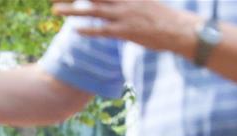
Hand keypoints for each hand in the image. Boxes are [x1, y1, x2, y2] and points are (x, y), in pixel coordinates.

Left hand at [52, 0, 199, 55]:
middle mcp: (125, 1)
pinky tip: (75, 30)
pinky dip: (88, 29)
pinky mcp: (125, 31)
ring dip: (73, 10)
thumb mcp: (145, 2)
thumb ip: (129, 1)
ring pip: (93, 10)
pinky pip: (102, 30)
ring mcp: (124, 15)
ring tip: (56, 10)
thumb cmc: (163, 18)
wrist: (180, 29)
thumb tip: (116, 4)